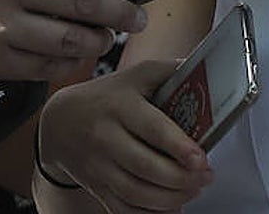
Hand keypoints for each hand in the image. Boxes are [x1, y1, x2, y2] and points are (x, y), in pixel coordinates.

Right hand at [35, 61, 212, 212]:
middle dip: (181, 178)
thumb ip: (170, 71)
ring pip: (135, 192)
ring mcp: (98, 165)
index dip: (179, 146)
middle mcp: (106, 137)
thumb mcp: (137, 75)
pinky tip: (171, 207)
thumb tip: (208, 69)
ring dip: (170, 198)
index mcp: (121, 106)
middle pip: (145, 167)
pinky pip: (121, 208)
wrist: (60, 121)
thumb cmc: (109, 96)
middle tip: (206, 176)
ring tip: (194, 190)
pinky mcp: (95, 185)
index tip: (201, 158)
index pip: (153, 129)